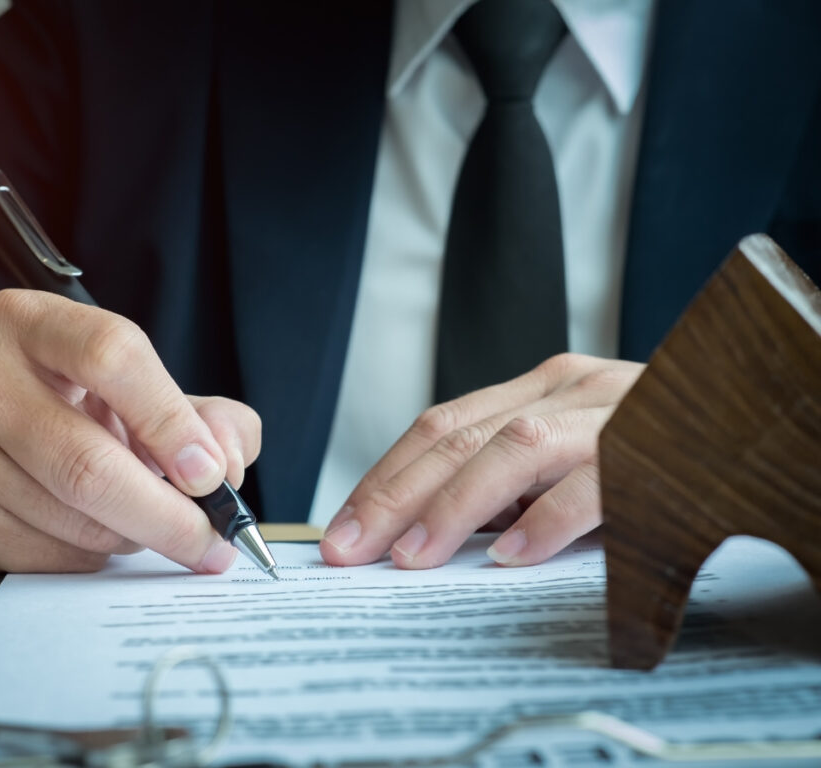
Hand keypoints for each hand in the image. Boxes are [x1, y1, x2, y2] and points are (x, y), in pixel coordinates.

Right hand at [0, 290, 260, 581]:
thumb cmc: (52, 413)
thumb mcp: (127, 392)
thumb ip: (201, 415)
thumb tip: (227, 463)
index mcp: (30, 322)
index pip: (111, 355)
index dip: (171, 421)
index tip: (210, 475)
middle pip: (89, 461)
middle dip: (169, 516)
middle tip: (211, 543)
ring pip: (73, 519)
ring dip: (131, 537)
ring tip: (144, 526)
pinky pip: (44, 556)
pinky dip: (89, 558)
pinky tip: (89, 537)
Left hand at [319, 354, 643, 568]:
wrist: (760, 408)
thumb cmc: (652, 447)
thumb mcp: (572, 454)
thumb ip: (512, 480)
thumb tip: (426, 532)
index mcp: (540, 386)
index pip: (443, 424)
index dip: (385, 474)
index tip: (344, 526)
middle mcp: (569, 387)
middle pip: (459, 434)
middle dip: (394, 493)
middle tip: (352, 548)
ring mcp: (613, 410)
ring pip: (515, 446)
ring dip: (455, 506)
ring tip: (414, 557)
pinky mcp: (658, 445)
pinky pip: (599, 481)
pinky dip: (551, 519)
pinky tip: (515, 556)